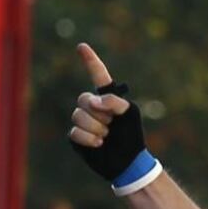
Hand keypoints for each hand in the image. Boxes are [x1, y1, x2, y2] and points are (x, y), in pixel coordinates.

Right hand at [69, 43, 151, 182]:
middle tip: (112, 124)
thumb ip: (115, 101)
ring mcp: (83, 122)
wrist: (128, 162)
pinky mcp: (76, 137)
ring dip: (97, 128)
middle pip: (83, 99)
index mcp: (107, 99)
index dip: (91, 61)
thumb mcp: (130, 114)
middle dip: (100, 113)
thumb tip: (94, 100)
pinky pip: (75, 132)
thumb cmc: (132, 136)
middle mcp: (93, 107)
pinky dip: (90, 139)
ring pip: (78, 116)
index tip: (82, 46)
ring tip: (107, 136)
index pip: (98, 77)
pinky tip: (100, 144)